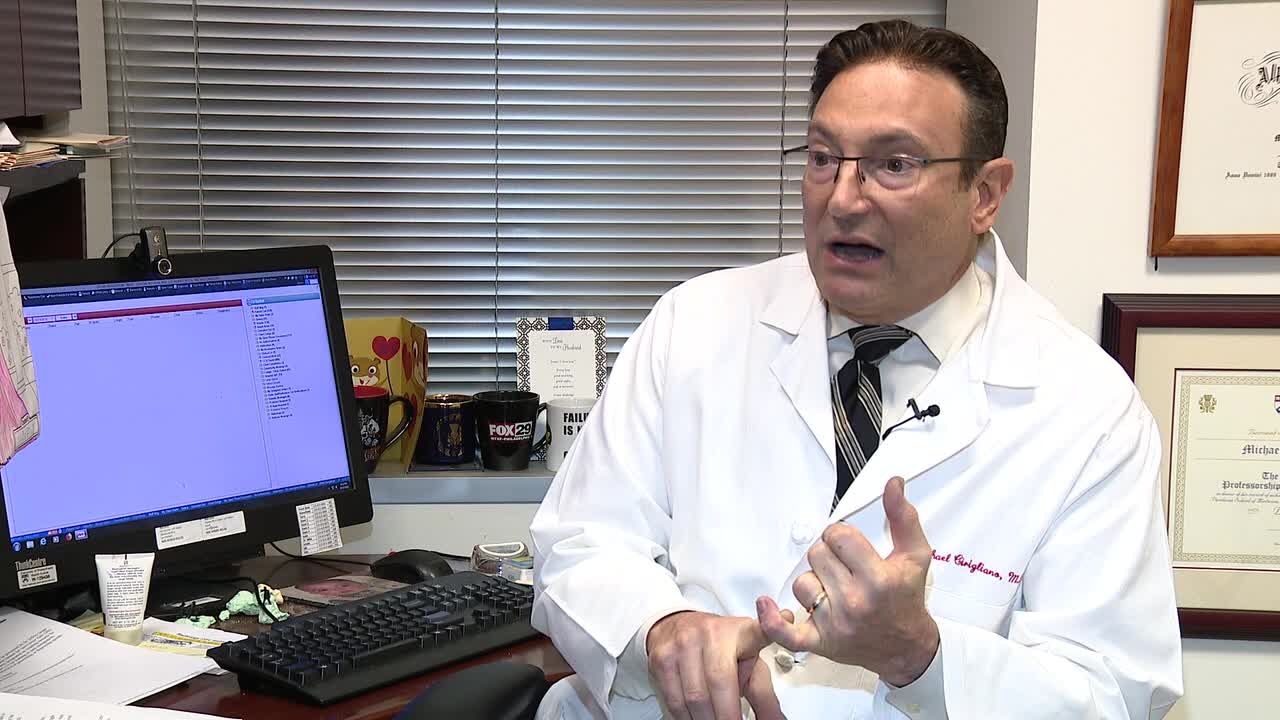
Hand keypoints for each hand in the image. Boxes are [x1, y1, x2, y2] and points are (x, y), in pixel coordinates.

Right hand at [646, 610, 784, 719]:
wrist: (675, 625)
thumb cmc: (719, 647)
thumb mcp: (749, 664)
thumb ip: (765, 696)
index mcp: (740, 631)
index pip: (761, 632)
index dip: (769, 635)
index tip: (779, 634)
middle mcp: (710, 633)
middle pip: (720, 683)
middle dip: (727, 717)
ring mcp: (683, 644)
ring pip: (695, 697)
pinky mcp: (662, 659)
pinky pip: (675, 701)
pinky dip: (687, 719)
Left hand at [756, 476, 938, 686]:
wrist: (906, 647)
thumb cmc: (906, 601)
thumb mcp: (914, 556)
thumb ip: (903, 517)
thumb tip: (892, 485)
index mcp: (878, 579)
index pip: (839, 536)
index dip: (843, 536)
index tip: (851, 546)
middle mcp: (855, 602)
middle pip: (817, 554)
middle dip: (830, 556)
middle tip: (847, 568)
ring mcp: (835, 624)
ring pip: (802, 582)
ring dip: (814, 581)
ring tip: (835, 589)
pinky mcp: (819, 642)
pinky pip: (785, 633)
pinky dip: (772, 620)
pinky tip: (766, 605)